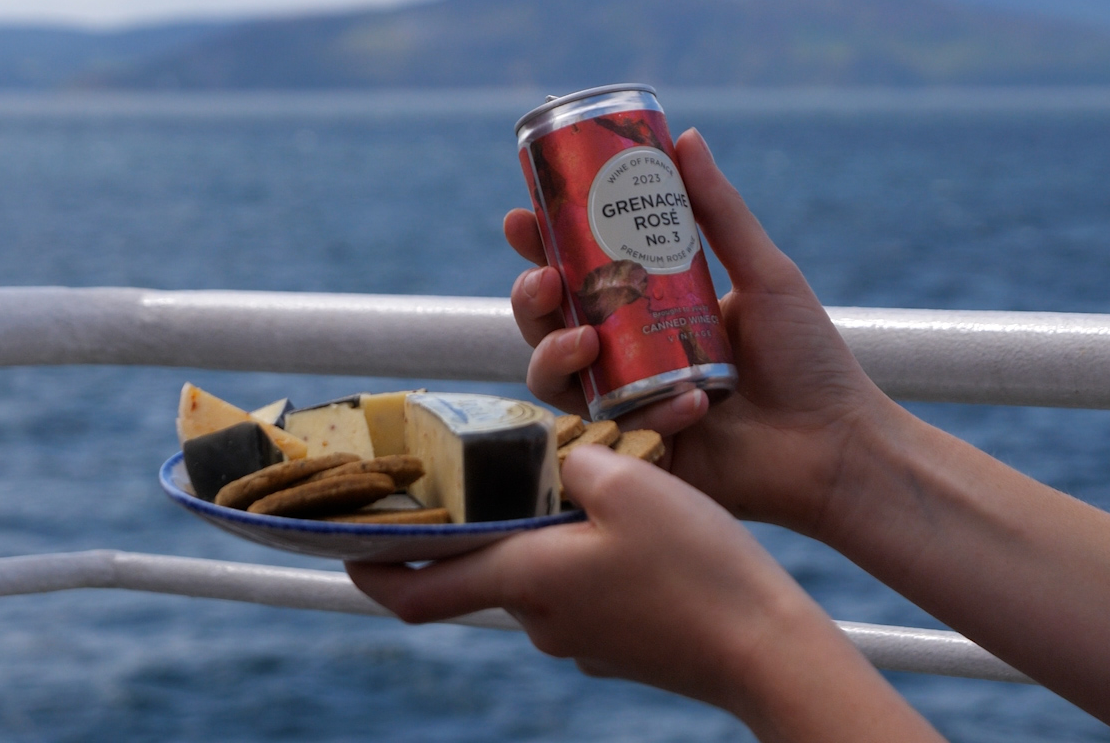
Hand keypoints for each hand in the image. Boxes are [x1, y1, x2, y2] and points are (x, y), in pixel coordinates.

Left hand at [348, 445, 944, 742]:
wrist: (765, 648)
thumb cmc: (694, 564)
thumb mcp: (629, 481)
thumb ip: (573, 461)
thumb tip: (553, 460)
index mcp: (524, 578)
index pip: (416, 590)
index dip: (372, 568)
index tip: (344, 545)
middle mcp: (540, 617)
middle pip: (490, 567)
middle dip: (490, 523)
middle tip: (499, 475)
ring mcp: (583, 639)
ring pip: (546, 576)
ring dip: (553, 536)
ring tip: (597, 486)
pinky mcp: (624, 646)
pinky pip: (591, 592)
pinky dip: (595, 559)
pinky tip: (642, 529)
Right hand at [506, 127, 903, 535]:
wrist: (838, 444)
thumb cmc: (810, 360)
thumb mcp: (765, 274)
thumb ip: (721, 212)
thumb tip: (684, 138)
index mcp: (648, 310)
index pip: (577, 273)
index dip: (539, 247)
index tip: (523, 219)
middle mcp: (628, 357)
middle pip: (547, 325)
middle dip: (529, 300)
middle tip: (545, 281)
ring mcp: (630, 407)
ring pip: (553, 381)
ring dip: (553, 356)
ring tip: (586, 345)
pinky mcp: (642, 454)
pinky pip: (613, 433)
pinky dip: (648, 413)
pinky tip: (692, 404)